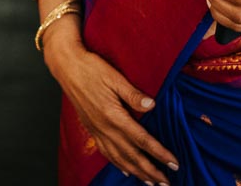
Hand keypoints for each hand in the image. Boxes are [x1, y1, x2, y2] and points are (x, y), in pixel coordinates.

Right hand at [46, 36, 178, 183]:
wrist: (66, 66)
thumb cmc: (90, 68)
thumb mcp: (115, 77)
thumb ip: (133, 94)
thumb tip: (152, 105)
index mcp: (114, 116)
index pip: (142, 140)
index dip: (159, 153)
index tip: (174, 163)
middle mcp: (105, 128)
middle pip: (132, 155)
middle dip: (150, 171)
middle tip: (166, 182)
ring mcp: (97, 130)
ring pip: (119, 158)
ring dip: (136, 172)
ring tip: (149, 182)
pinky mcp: (91, 128)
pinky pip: (105, 152)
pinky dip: (117, 164)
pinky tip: (125, 169)